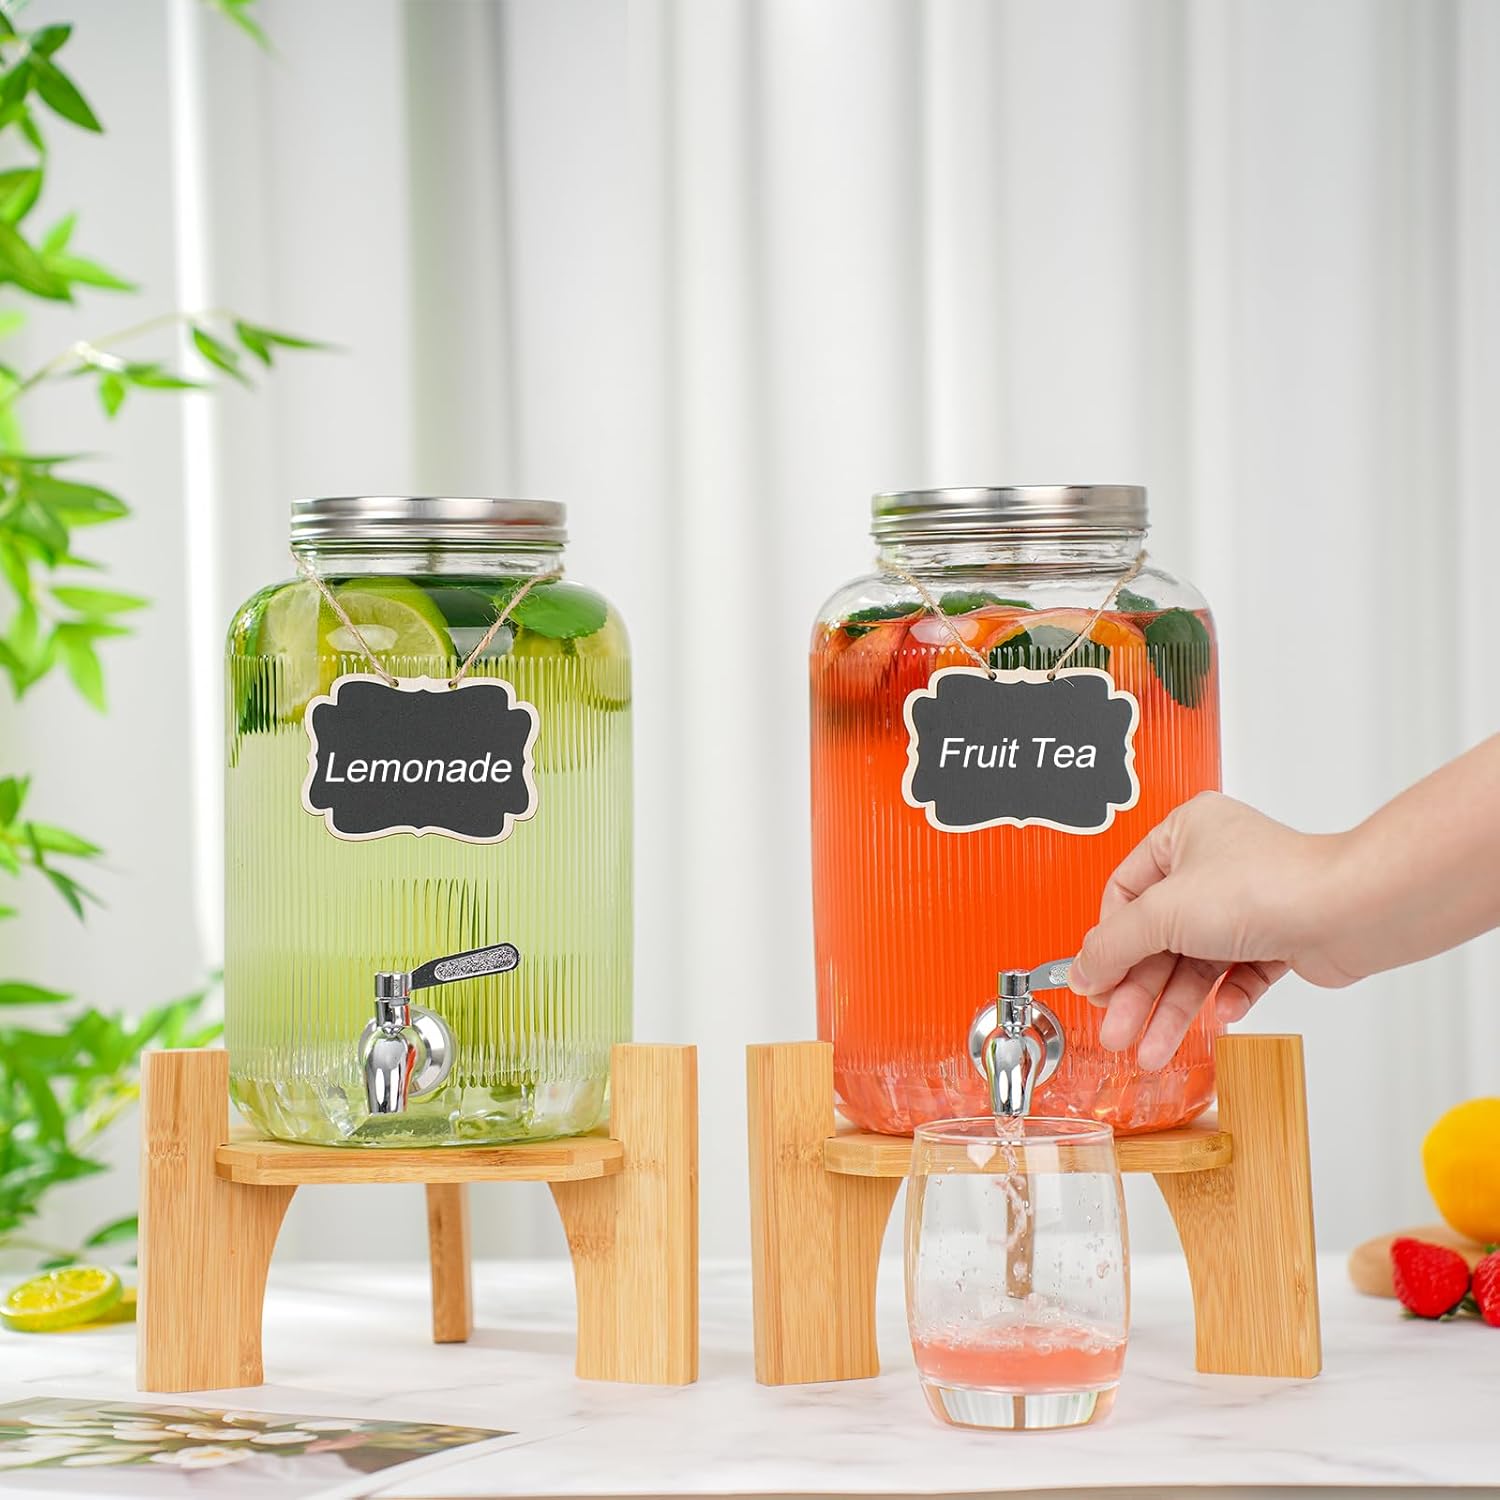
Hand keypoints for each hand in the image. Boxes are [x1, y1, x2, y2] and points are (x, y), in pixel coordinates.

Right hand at [1067, 793, 1359, 1068]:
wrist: (1349, 913)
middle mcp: (1214, 863)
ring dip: (1173, 1009)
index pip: (1124, 893)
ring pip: (1194, 962)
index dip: (1108, 942)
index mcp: (1183, 834)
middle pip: (1157, 937)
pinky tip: (1222, 1014)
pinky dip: (1225, 998)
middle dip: (1137, 990)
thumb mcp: (1162, 913)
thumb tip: (1081, 969)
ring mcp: (1247, 901)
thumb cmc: (1267, 886)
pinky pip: (1236, 973)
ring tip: (1153, 1050)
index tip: (1094, 982)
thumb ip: (1112, 945)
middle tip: (1117, 1029)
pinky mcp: (1277, 936)